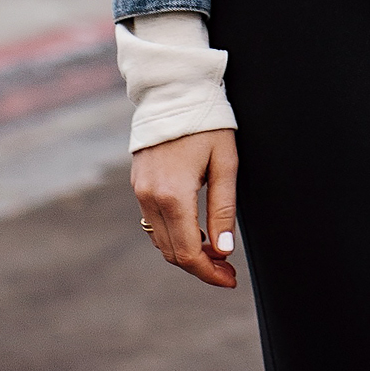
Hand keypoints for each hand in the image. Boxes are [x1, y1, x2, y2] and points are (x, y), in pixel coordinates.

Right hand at [131, 129, 238, 287]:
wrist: (175, 91)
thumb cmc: (207, 124)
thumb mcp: (226, 164)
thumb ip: (224, 210)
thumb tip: (223, 250)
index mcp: (173, 195)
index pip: (188, 252)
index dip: (210, 272)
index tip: (230, 279)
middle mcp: (150, 197)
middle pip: (172, 252)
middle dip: (200, 266)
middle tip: (228, 270)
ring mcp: (140, 190)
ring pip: (160, 240)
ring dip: (186, 252)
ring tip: (216, 252)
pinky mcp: (138, 184)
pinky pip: (153, 222)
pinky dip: (174, 235)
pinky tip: (196, 231)